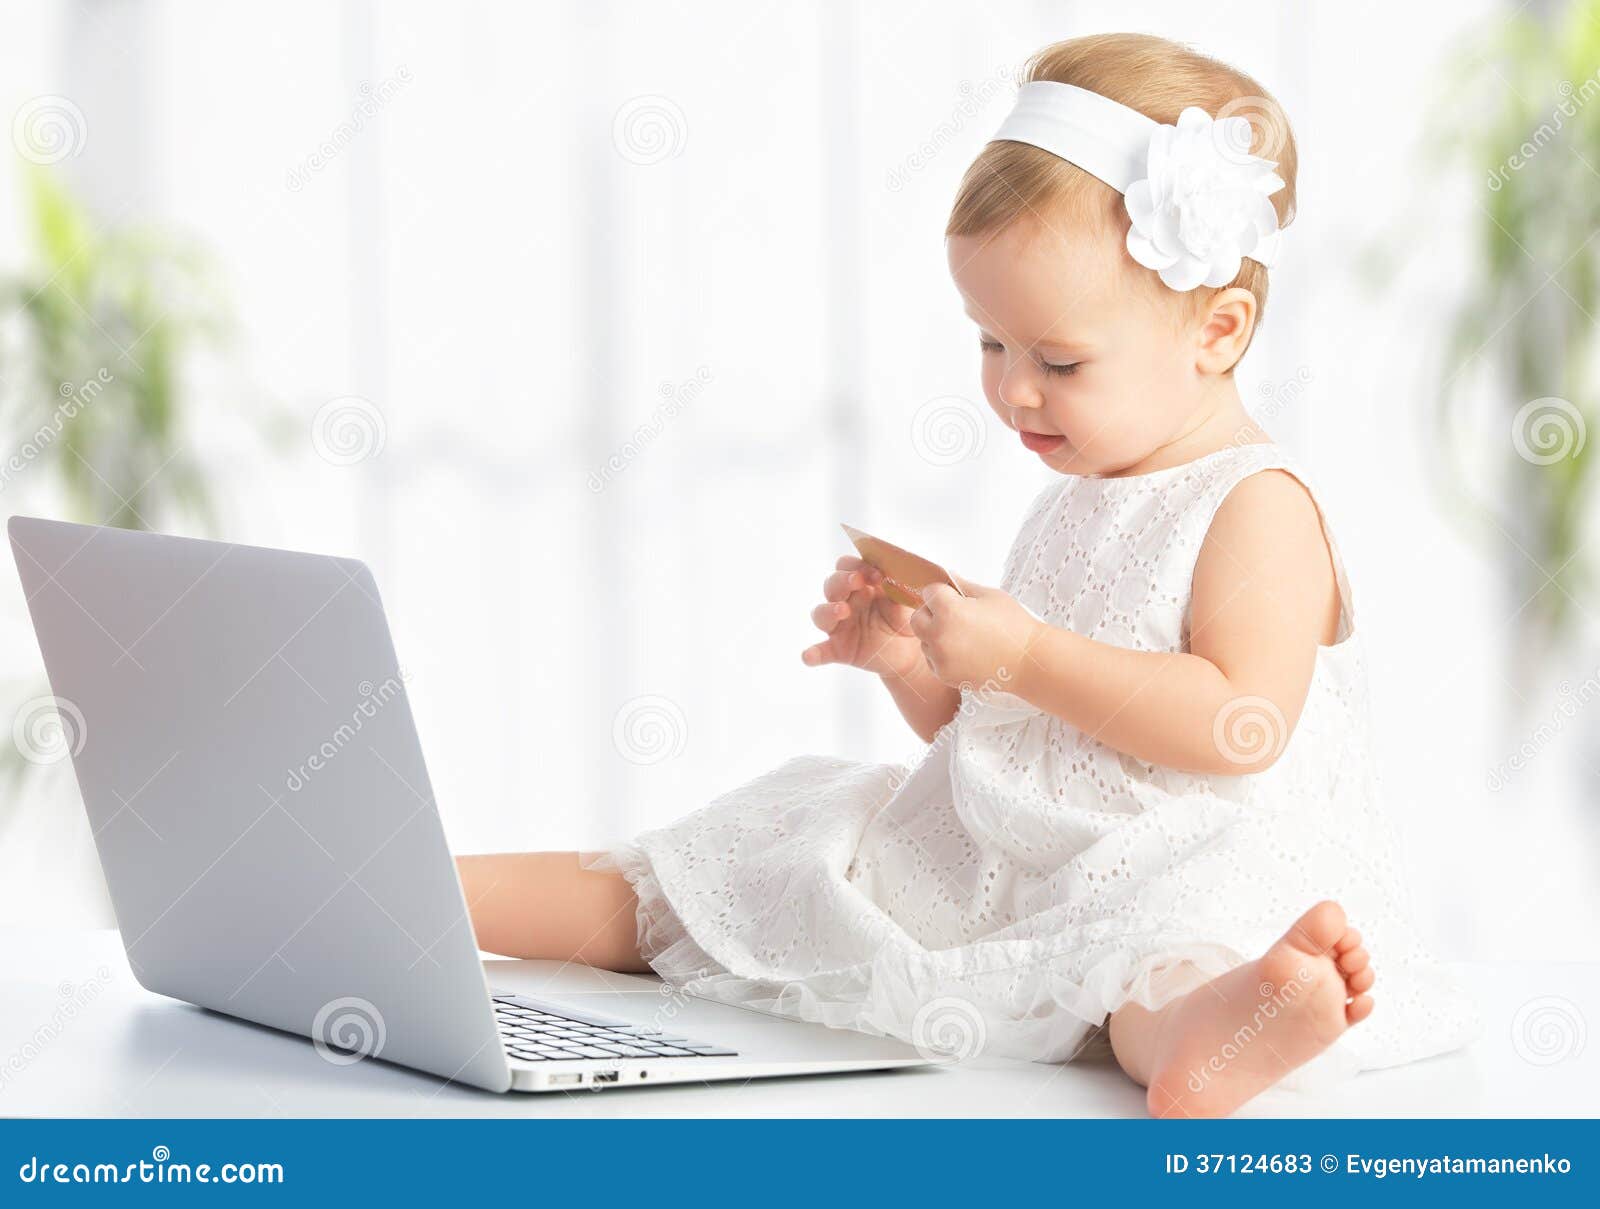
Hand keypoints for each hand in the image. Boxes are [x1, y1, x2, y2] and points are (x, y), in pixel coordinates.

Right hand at [801, 557, 922, 679]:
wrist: (910, 652)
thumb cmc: (904, 620)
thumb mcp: (906, 603)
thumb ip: (899, 590)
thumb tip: (897, 577)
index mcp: (860, 585)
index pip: (847, 567)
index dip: (857, 566)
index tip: (877, 573)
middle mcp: (845, 602)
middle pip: (831, 585)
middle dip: (842, 580)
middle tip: (857, 581)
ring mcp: (840, 626)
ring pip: (821, 614)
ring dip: (829, 610)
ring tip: (843, 610)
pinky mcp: (839, 650)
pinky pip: (822, 651)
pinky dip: (813, 653)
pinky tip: (809, 656)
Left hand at [910, 579, 1040, 688]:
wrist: (1028, 661)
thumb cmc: (1013, 625)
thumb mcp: (990, 595)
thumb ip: (963, 585)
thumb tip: (948, 575)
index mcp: (949, 610)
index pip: (928, 592)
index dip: (942, 592)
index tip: (954, 597)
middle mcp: (939, 634)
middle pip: (917, 618)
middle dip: (931, 614)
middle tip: (954, 617)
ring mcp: (940, 657)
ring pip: (924, 640)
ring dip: (935, 635)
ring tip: (964, 637)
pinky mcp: (944, 674)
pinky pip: (933, 660)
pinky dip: (942, 655)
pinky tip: (965, 652)